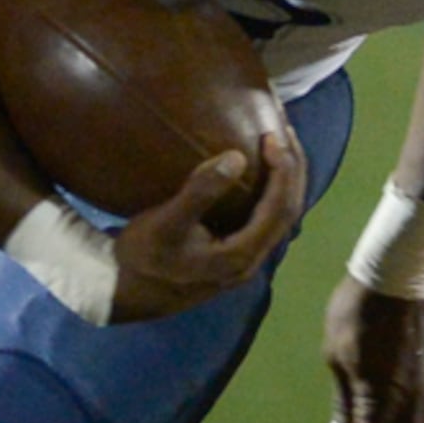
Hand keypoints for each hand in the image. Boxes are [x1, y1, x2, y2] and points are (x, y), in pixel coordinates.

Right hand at [108, 124, 304, 323]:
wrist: (130, 292)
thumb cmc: (143, 255)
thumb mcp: (164, 223)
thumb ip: (200, 192)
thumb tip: (237, 157)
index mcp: (241, 254)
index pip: (279, 208)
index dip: (283, 171)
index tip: (273, 136)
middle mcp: (252, 259)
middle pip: (288, 211)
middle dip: (292, 169)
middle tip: (285, 130)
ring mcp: (246, 257)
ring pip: (280, 215)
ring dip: (284, 179)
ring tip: (278, 144)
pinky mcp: (236, 252)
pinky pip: (266, 217)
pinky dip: (270, 190)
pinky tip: (258, 168)